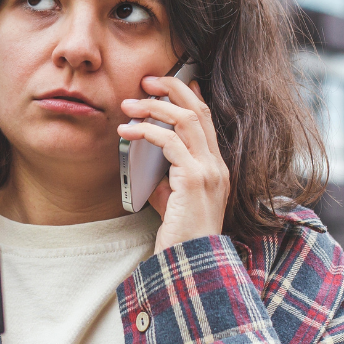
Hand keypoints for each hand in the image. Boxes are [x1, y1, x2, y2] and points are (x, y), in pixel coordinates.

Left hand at [118, 75, 229, 253]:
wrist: (191, 263)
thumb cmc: (180, 236)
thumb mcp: (173, 200)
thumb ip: (166, 177)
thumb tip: (146, 160)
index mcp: (216, 167)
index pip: (206, 120)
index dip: (189, 95)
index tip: (168, 82)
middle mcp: (217, 165)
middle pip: (199, 110)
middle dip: (172, 88)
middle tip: (146, 80)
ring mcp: (209, 170)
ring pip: (185, 120)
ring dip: (154, 106)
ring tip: (129, 103)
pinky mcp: (195, 179)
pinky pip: (169, 142)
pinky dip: (146, 131)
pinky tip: (127, 131)